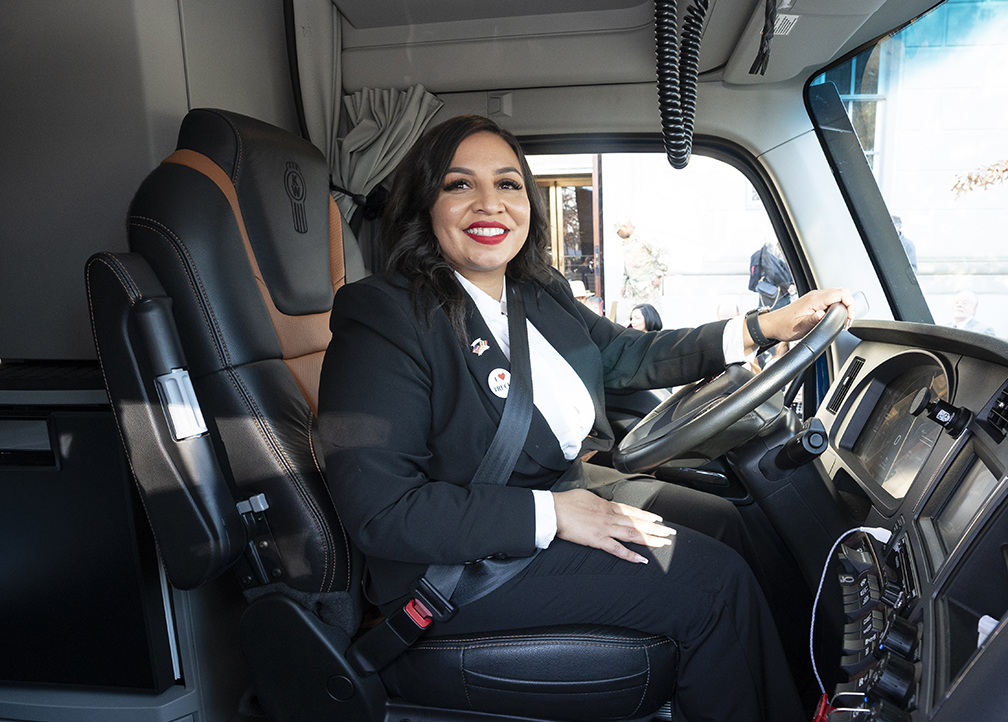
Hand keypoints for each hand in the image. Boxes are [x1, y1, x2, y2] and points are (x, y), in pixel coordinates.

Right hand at [552, 489, 674, 563]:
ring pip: (633, 534)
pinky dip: (631, 555)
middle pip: (638, 522)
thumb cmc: (565, 502)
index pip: (632, 511)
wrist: (554, 509)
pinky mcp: (598, 540)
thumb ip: (597, 502)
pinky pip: (618, 549)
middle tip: (670, 532)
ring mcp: (605, 528)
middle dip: (656, 527)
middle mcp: (610, 516)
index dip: (646, 515)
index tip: (658, 518)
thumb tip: (600, 503)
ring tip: (664, 543)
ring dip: (650, 539)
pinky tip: (642, 560)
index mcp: (606, 506)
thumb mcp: (585, 496)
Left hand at [759, 287, 855, 343]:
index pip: (841, 294)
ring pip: (837, 295)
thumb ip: (813, 320)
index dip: (850, 305)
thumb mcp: (800, 327)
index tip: (849, 318)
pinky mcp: (813, 302)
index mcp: (814, 299)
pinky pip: (831, 299)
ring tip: (842, 320)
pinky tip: (834, 317)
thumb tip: (823, 315)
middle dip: (850, 305)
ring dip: (844, 306)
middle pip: (842, 292)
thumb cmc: (784, 326)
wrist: (772, 324)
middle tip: (847, 320)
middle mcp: (815, 295)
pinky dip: (837, 306)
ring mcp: (814, 298)